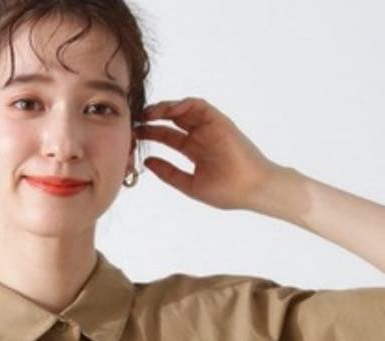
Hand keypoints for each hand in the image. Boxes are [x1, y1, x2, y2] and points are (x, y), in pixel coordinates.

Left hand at [133, 97, 282, 210]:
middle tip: (134, 121)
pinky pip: (197, 105)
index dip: (151, 134)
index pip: (168, 137)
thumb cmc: (226, 191)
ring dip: (163, 109)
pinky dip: (181, 105)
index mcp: (195, 151)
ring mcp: (210, 127)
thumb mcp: (190, 184)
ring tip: (146, 114)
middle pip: (172, 121)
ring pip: (182, 110)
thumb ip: (168, 173)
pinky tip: (167, 111)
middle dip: (152, 119)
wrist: (251, 188)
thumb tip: (147, 162)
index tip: (133, 137)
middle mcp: (201, 136)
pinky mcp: (218, 120)